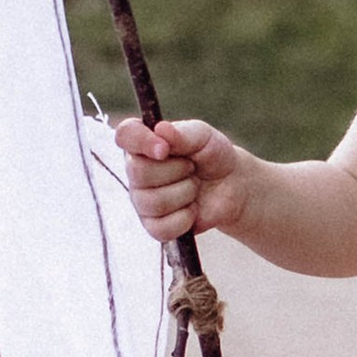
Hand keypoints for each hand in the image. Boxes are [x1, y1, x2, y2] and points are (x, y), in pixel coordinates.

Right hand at [113, 115, 252, 246]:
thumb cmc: (212, 155)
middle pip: (138, 172)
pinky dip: (186, 217)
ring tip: (194, 186)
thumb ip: (183, 133)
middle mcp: (136, 171)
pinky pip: (162, 227)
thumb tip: (160, 129)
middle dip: (176, 170)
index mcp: (144, 143)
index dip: (141, 141)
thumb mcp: (204, 137)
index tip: (165, 149)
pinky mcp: (154, 226)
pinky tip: (193, 208)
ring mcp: (142, 200)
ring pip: (153, 202)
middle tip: (191, 167)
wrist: (231, 185)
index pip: (125, 134)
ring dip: (185, 193)